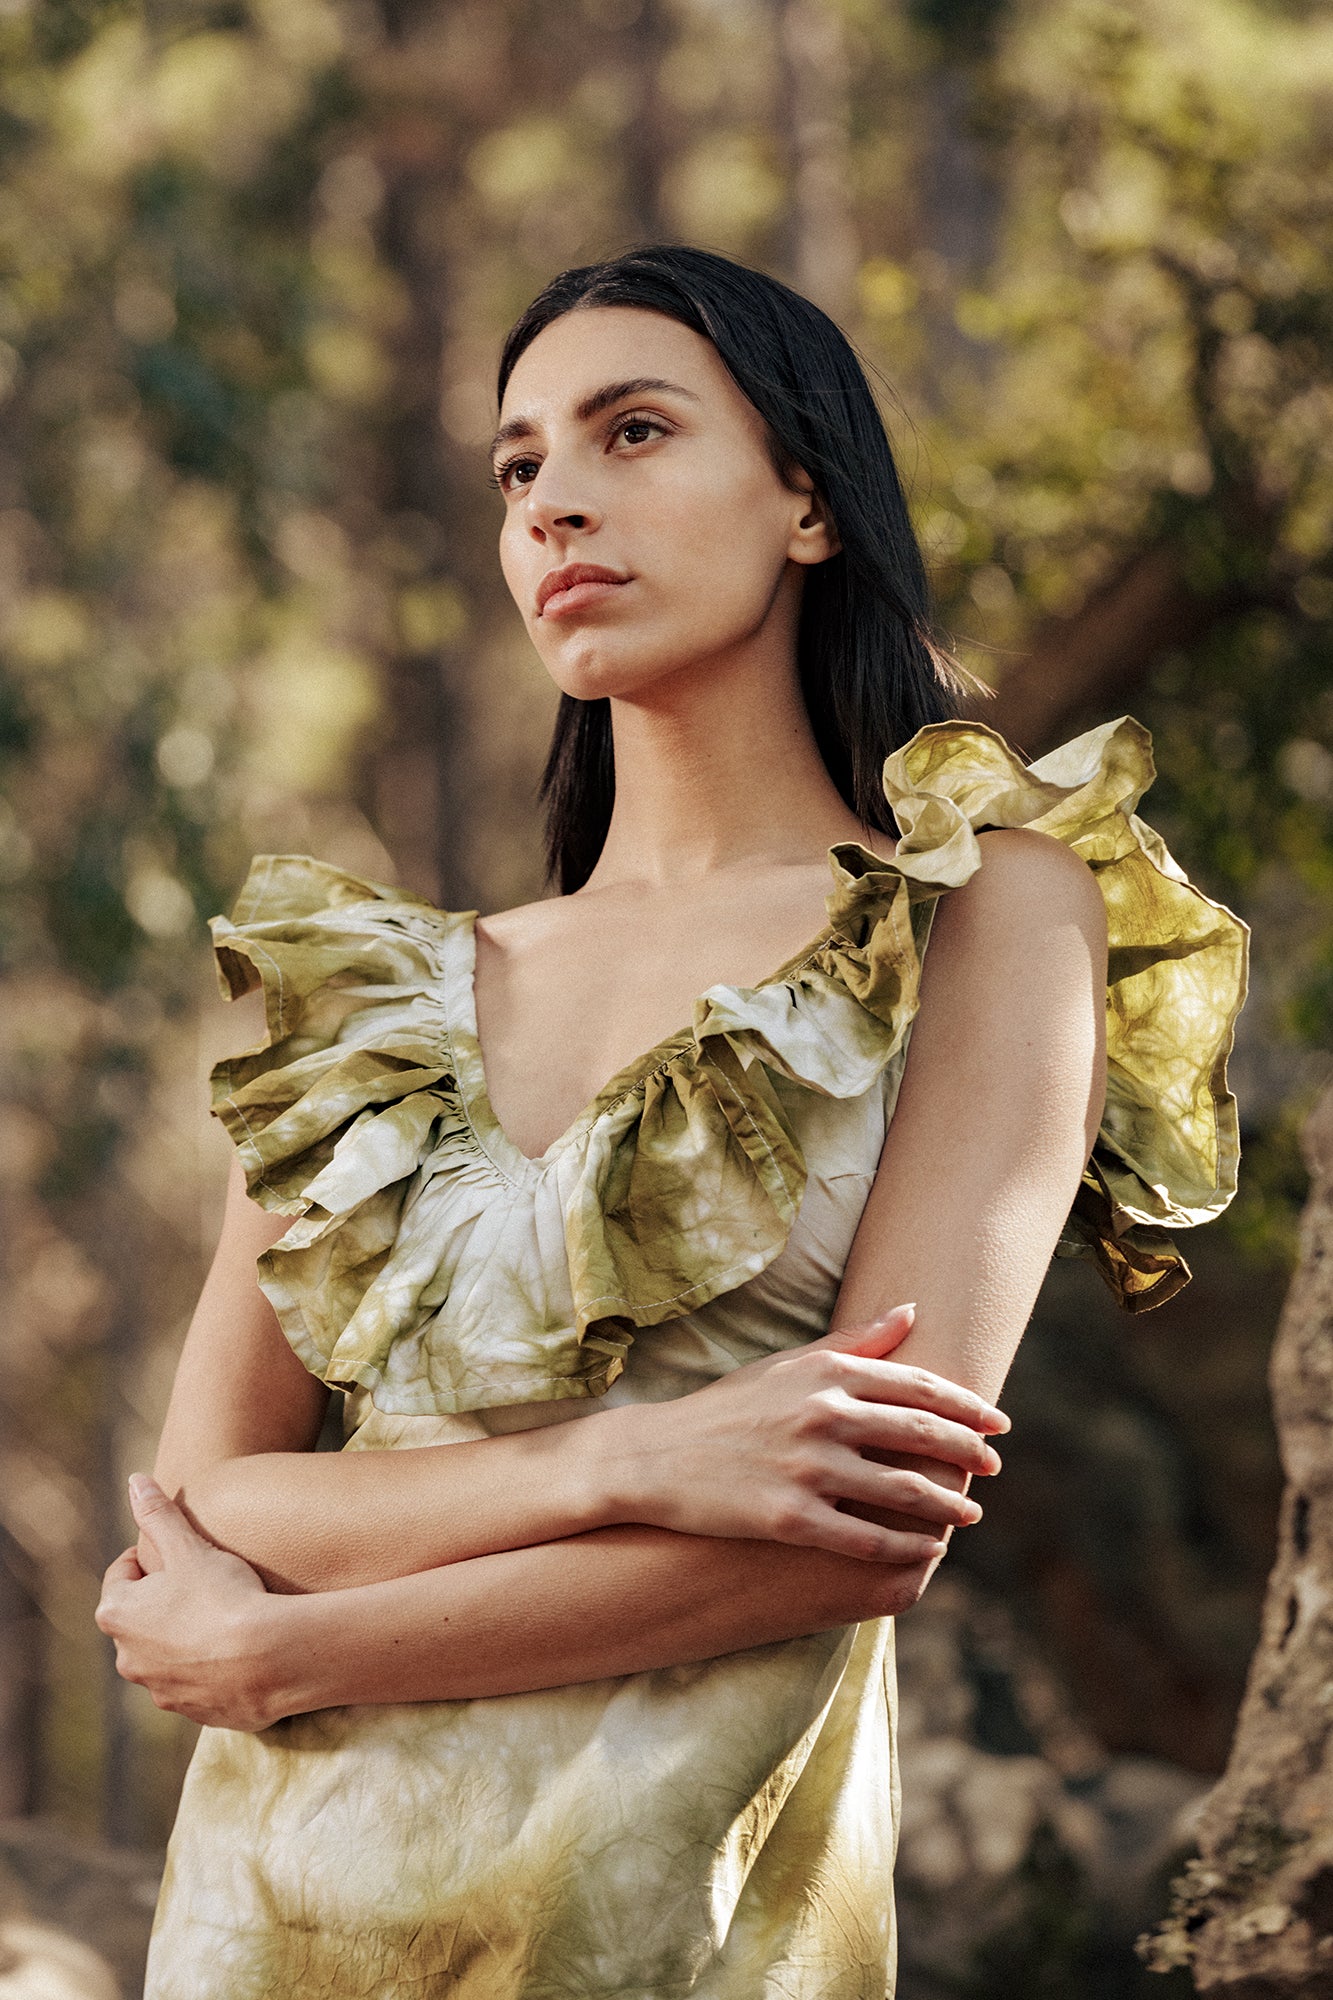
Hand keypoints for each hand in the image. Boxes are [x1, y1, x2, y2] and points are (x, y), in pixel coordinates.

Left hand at [95, 1475, 277, 1731]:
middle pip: (142, 1618)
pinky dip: (210, 1667)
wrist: (267, 1660)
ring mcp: (160, 1691)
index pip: (122, 1575)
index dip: (150, 1557)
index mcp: (117, 1615)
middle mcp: (128, 1658)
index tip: (178, 1550)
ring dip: (185, 1636)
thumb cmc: (223, 1596)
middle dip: (165, 1600)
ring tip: (223, 1616)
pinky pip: (196, 1683)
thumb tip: (135, 1480)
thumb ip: (158, 1514)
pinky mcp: (194, 1712)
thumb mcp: (189, 1546)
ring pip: (166, 1654)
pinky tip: (238, 1649)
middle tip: (202, 1581)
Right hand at [609, 1304, 1007, 1562]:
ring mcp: (807, 1468)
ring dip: (947, 1504)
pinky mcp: (789, 1517)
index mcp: (826, 1374)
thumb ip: (854, 1340)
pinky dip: (906, 1545)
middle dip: (967, 1452)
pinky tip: (928, 1549)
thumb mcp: (788, 1365)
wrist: (657, 1458)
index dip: (967, 1407)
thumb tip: (911, 1310)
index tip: (998, 1423)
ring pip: (901, 1490)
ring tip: (970, 1512)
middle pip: (920, 1434)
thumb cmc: (728, 1408)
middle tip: (995, 1467)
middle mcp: (822, 1416)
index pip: (918, 1386)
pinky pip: (865, 1538)